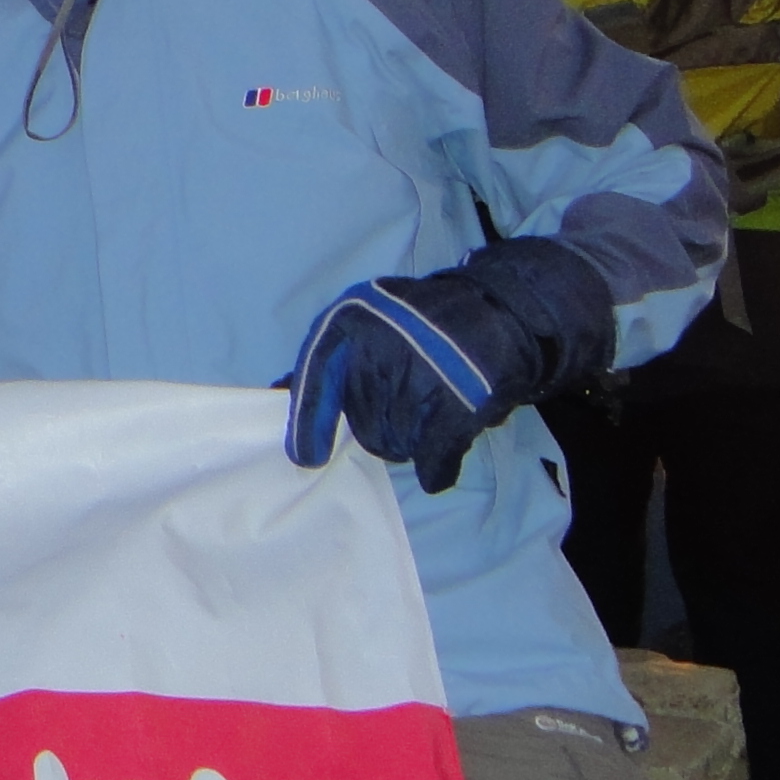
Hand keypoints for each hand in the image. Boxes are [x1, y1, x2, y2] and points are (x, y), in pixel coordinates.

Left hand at [283, 238, 615, 492]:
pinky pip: (433, 456)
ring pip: (397, 442)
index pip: (316, 377)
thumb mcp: (369, 323)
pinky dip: (436, 469)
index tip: (305, 458)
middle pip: (362, 423)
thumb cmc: (424, 325)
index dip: (308, 421)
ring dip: (413, 441)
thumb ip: (328, 360)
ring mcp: (422, 373)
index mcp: (355, 319)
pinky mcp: (458, 402)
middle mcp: (383, 343)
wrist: (502, 310)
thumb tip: (277, 391)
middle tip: (410, 408)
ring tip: (434, 412)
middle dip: (383, 429)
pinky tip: (438, 468)